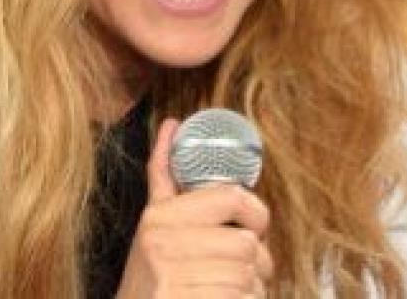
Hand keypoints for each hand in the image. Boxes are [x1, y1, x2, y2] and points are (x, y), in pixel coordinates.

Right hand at [115, 118, 273, 297]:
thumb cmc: (150, 275)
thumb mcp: (152, 223)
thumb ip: (164, 176)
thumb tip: (172, 123)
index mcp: (160, 216)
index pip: (232, 198)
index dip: (256, 213)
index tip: (253, 226)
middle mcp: (166, 244)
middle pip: (247, 244)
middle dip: (256, 262)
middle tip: (244, 270)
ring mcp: (178, 278)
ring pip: (250, 277)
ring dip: (251, 289)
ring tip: (229, 289)